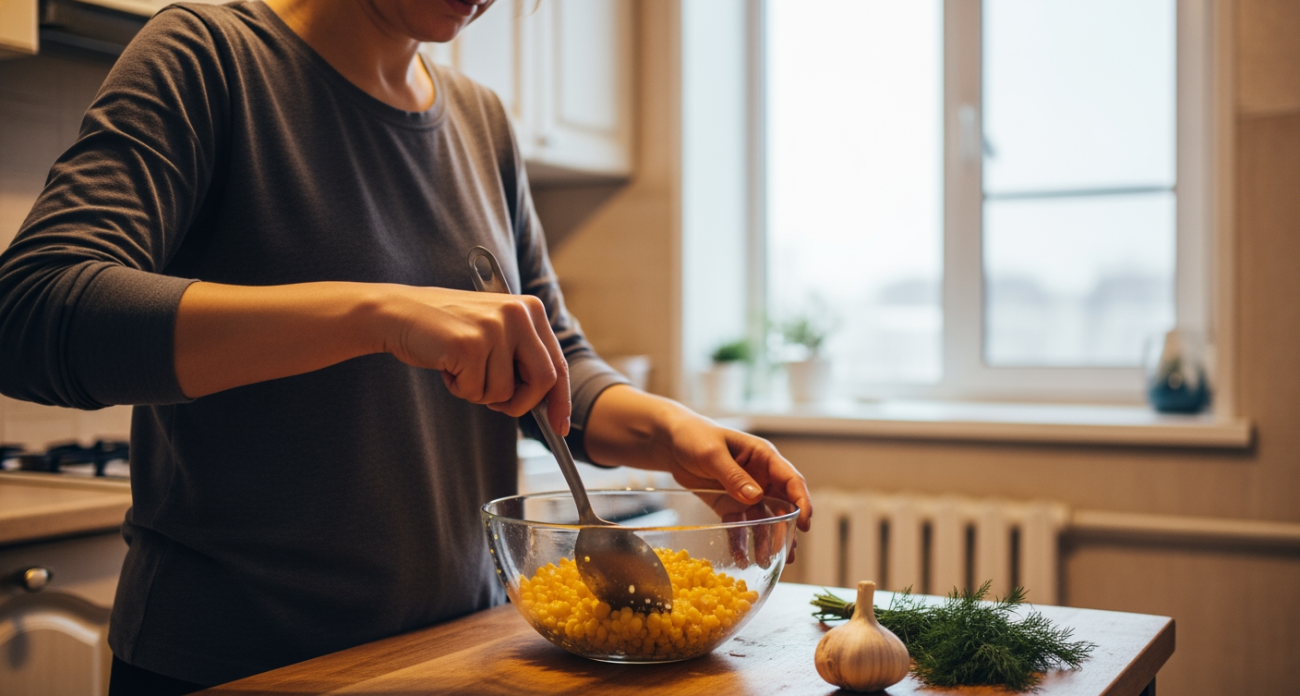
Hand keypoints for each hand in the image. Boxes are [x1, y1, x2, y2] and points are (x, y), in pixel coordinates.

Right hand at [381, 285, 570, 432]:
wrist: (399, 312)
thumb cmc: (447, 328)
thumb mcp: (494, 331)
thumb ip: (521, 357)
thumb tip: (547, 402)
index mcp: (530, 309)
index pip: (558, 363)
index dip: (561, 399)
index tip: (560, 426)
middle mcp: (518, 314)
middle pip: (543, 380)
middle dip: (521, 403)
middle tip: (498, 405)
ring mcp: (494, 328)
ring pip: (504, 391)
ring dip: (479, 392)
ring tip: (460, 368)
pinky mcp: (470, 345)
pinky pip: (476, 391)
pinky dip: (459, 388)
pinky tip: (447, 365)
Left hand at [584, 386, 812, 560]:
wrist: (669, 441)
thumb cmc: (694, 435)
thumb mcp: (712, 453)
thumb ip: (733, 475)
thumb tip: (756, 496)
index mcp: (763, 457)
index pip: (791, 480)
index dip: (801, 502)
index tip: (803, 524)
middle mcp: (759, 476)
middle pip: (781, 505)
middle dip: (786, 529)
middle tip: (788, 554)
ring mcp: (745, 492)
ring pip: (762, 519)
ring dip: (766, 540)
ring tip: (767, 561)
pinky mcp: (729, 504)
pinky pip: (739, 525)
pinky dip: (741, 541)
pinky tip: (741, 557)